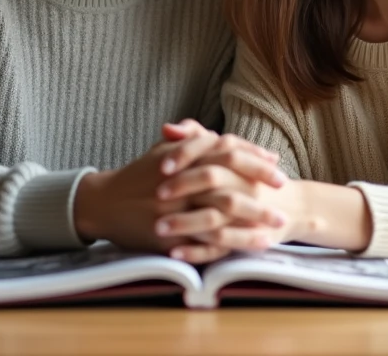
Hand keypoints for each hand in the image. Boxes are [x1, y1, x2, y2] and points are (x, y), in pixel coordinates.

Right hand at [73, 133, 285, 254]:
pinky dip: (228, 244)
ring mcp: (173, 209)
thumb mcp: (164, 151)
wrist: (103, 202)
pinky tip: (247, 247)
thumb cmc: (139, 175)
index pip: (226, 152)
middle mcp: (179, 181)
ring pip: (219, 214)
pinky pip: (203, 241)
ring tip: (276, 228)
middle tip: (284, 196)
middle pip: (228, 183)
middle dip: (259, 190)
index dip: (253, 159)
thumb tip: (228, 140)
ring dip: (251, 221)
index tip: (276, 165)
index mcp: (182, 157)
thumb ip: (194, 141)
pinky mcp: (167, 234)